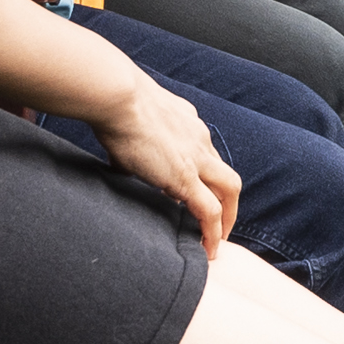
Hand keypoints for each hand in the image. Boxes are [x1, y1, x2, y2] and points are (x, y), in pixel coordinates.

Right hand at [90, 69, 242, 254]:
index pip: (203, 152)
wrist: (118, 96)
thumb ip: (131, 143)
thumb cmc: (114, 103)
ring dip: (228, 216)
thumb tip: (120, 161)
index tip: (193, 192)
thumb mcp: (129, 122)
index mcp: (187, 122)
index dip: (202, 174)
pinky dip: (213, 230)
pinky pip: (210, 210)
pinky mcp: (186, 176)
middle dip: (226, 199)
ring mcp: (197, 156)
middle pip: (224, 172)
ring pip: (228, 189)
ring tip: (218, 239)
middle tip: (219, 221)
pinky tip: (209, 248)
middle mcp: (199, 138)